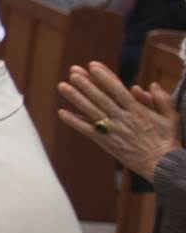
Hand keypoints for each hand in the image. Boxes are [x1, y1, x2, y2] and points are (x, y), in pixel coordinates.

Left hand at [58, 61, 179, 179]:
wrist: (162, 166)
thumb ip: (162, 99)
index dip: (105, 77)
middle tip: (73, 71)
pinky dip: (74, 122)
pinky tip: (61, 113)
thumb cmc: (167, 140)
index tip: (93, 65)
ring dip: (76, 98)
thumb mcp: (171, 117)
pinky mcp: (106, 142)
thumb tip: (149, 84)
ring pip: (91, 111)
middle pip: (101, 98)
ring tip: (62, 86)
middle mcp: (123, 119)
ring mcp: (113, 131)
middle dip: (86, 84)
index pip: (118, 90)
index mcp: (138, 111)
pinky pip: (87, 131)